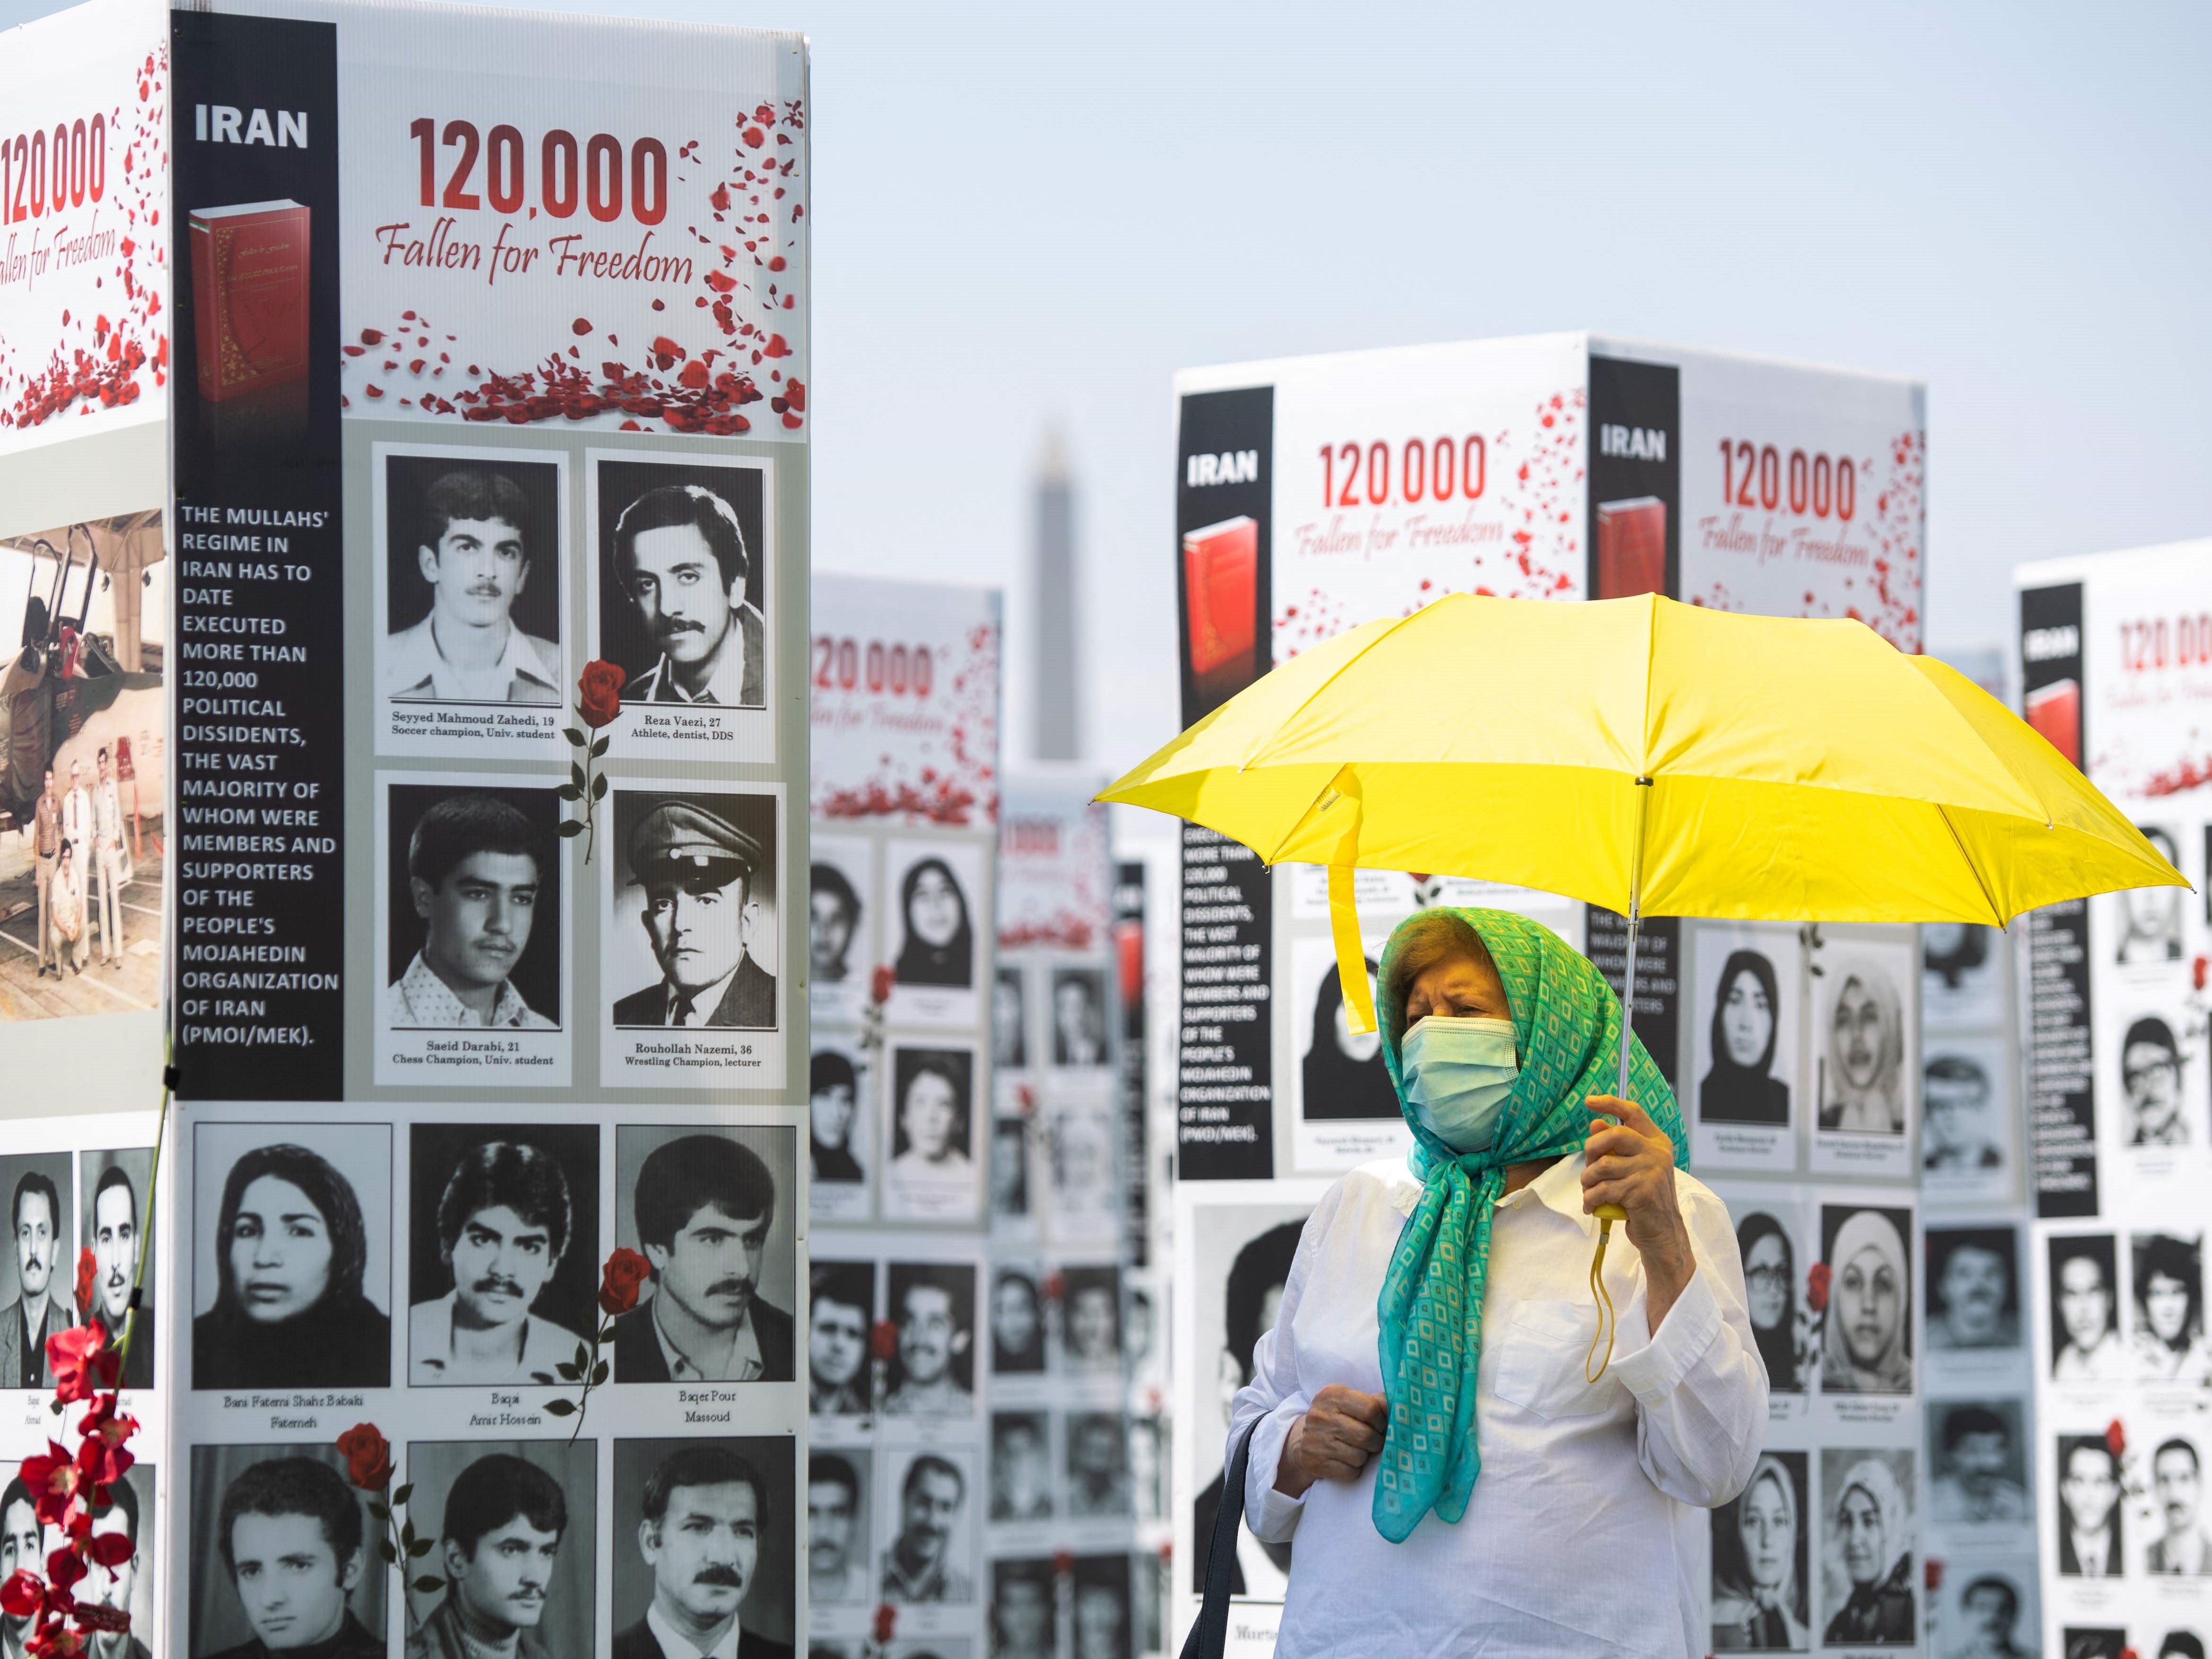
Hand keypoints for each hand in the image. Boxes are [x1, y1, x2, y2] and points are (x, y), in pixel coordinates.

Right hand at [1274, 1384, 1386, 1497]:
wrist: (1303, 1440)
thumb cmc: (1338, 1418)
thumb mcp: (1351, 1402)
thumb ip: (1375, 1402)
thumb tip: (1401, 1409)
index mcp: (1332, 1394)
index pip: (1370, 1409)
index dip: (1381, 1422)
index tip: (1380, 1426)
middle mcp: (1320, 1415)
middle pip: (1366, 1436)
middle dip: (1375, 1442)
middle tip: (1373, 1442)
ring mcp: (1314, 1439)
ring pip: (1359, 1456)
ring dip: (1363, 1457)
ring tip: (1357, 1450)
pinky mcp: (1313, 1461)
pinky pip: (1349, 1472)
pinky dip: (1353, 1470)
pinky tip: (1346, 1461)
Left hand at [1583, 1097, 1695, 1324]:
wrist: (1662, 1233)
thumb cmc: (1644, 1199)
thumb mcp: (1632, 1169)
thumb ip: (1615, 1147)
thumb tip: (1595, 1123)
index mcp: (1657, 1142)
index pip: (1633, 1112)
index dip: (1610, 1104)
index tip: (1589, 1101)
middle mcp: (1657, 1153)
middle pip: (1614, 1135)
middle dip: (1591, 1149)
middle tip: (1588, 1168)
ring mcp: (1652, 1171)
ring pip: (1603, 1165)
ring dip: (1588, 1181)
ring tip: (1589, 1191)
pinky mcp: (1642, 1191)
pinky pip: (1603, 1189)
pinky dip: (1590, 1198)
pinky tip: (1591, 1206)